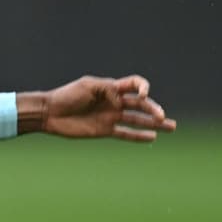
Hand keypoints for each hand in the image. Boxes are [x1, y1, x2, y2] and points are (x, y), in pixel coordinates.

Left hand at [20, 75, 176, 140]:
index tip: (142, 95)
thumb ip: (106, 89)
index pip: (134, 84)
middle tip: (164, 118)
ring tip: (171, 127)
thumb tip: (121, 99)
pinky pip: (125, 133)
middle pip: (140, 104)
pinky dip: (139, 136)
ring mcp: (110, 116)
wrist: (50, 113)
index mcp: (110, 88)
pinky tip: (153, 137)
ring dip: (154, 123)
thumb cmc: (67, 96)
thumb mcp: (87, 86)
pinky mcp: (104, 130)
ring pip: (137, 119)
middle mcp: (114, 102)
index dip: (142, 87)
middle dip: (154, 109)